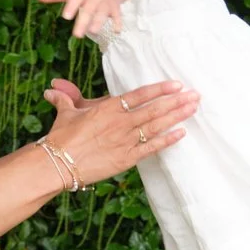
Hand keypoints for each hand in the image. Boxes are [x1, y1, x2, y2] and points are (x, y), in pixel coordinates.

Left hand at [35, 0, 122, 37]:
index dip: (71, 7)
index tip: (66, 17)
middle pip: (88, 9)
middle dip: (83, 21)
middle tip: (77, 35)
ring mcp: (105, 3)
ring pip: (103, 12)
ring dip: (99, 21)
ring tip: (93, 32)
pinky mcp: (115, 9)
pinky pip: (118, 16)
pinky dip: (118, 23)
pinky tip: (117, 31)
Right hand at [46, 78, 197, 186]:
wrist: (57, 164)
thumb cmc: (60, 138)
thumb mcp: (65, 114)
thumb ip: (66, 98)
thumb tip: (52, 89)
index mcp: (108, 108)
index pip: (140, 95)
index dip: (160, 89)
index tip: (177, 85)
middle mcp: (121, 122)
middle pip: (154, 109)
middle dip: (177, 102)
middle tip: (196, 96)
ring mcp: (125, 140)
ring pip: (156, 126)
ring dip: (177, 117)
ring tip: (193, 109)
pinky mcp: (126, 158)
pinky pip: (151, 148)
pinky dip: (167, 140)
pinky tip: (181, 133)